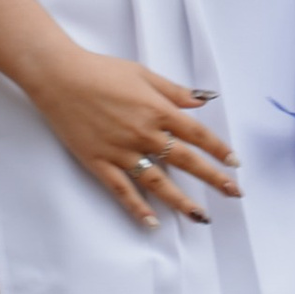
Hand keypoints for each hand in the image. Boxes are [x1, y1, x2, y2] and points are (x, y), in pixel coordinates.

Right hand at [20, 44, 240, 230]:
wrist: (60, 77)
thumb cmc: (101, 71)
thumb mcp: (143, 74)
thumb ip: (174, 91)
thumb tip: (204, 100)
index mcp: (157, 110)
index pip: (197, 134)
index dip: (218, 149)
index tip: (234, 163)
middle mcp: (143, 133)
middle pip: (185, 161)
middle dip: (213, 178)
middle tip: (234, 193)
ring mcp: (121, 151)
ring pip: (157, 182)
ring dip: (181, 201)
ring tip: (201, 217)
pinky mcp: (99, 162)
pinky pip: (122, 190)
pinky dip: (137, 208)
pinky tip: (152, 222)